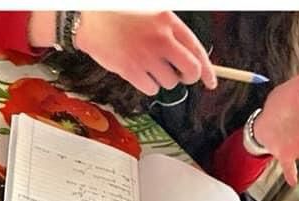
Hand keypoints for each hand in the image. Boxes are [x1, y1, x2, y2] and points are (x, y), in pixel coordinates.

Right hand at [67, 11, 216, 94]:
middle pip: (190, 71)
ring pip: (170, 83)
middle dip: (188, 79)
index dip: (207, 70)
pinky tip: (137, 72)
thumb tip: (190, 59)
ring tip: (147, 66)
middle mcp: (160, 38)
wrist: (88, 15)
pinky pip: (151, 89)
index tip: (210, 82)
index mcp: (168, 21)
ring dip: (162, 79)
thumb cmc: (119, 14)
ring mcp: (146, 55)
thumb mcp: (151, 13)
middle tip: (180, 78)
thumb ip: (171, 33)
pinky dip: (147, 85)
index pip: (197, 50)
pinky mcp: (130, 69)